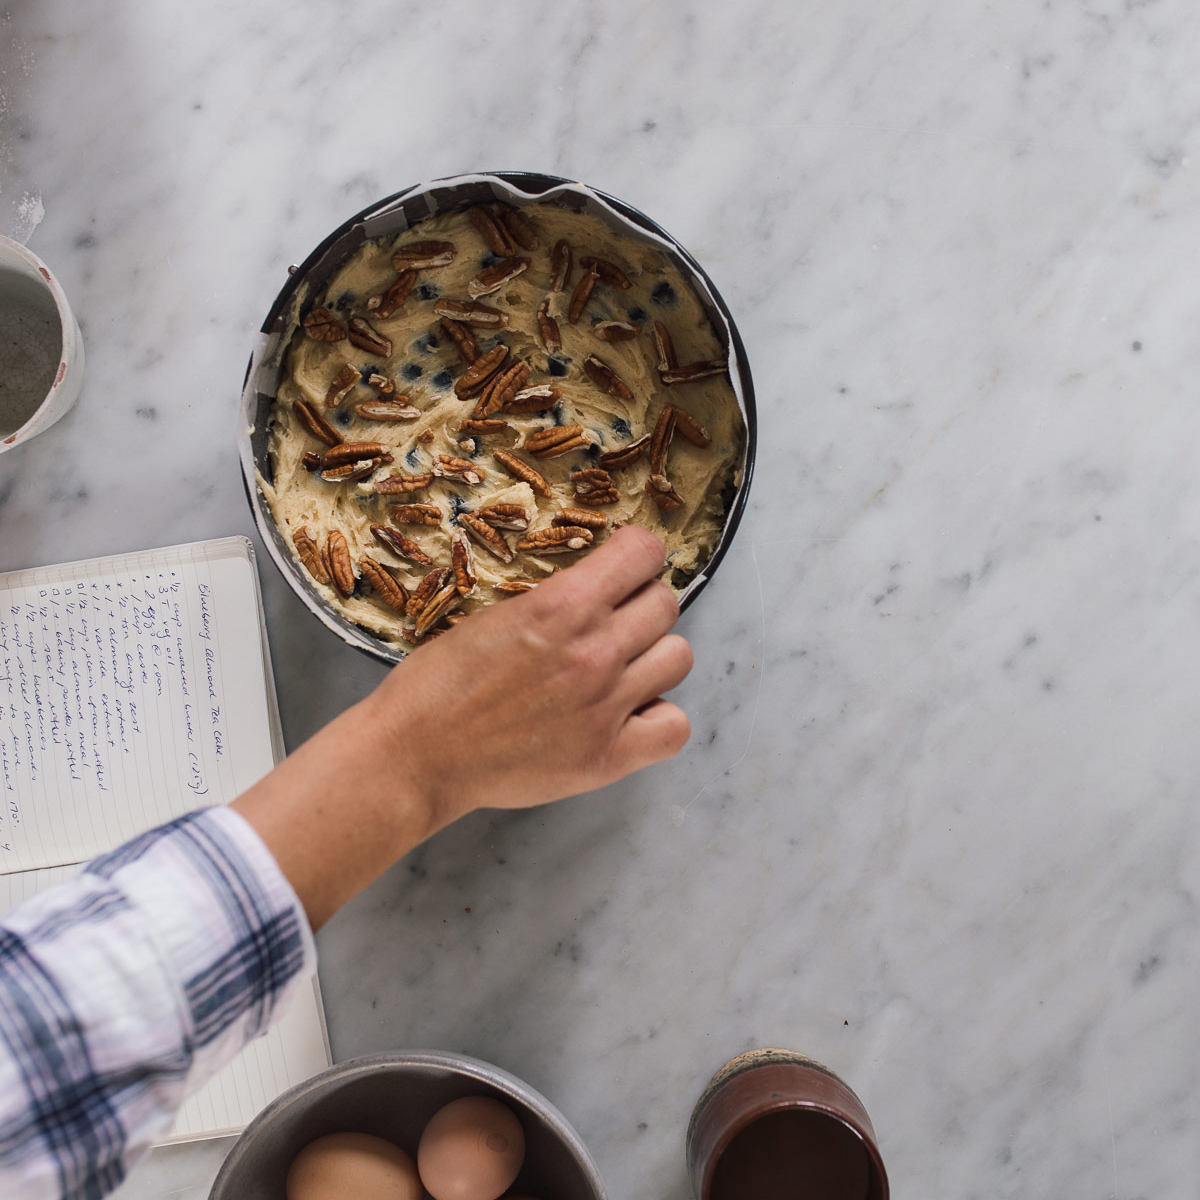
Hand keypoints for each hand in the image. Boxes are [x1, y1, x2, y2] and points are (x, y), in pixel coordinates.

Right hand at [236, 525, 691, 928]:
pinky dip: (658, 719)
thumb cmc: (439, 683)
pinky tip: (630, 716)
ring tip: (623, 670)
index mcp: (563, 605)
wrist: (415, 753)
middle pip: (666, 605)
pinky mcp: (607, 757)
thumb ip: (555, 601)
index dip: (639, 557)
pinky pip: (675, 726)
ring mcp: (606, 706)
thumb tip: (600, 589)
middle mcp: (595, 650)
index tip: (629, 568)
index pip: (646, 553)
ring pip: (678, 658)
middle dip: (643, 606)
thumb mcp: (494, 614)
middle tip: (615, 624)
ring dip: (654, 658)